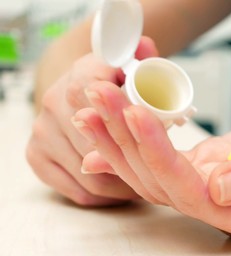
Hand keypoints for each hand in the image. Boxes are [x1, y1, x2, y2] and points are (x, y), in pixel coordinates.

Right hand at [26, 37, 156, 205]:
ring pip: (90, 173)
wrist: (74, 89)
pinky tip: (121, 190)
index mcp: (81, 75)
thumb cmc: (110, 82)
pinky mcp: (37, 155)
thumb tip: (147, 49)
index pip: (99, 99)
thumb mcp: (129, 65)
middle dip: (131, 160)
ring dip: (121, 184)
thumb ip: (144, 57)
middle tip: (157, 171)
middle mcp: (54, 102)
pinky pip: (77, 189)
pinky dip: (103, 196)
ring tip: (145, 183)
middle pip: (97, 145)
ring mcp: (42, 131)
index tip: (150, 135)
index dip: (126, 121)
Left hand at [73, 80, 230, 247]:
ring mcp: (219, 189)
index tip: (137, 114)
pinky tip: (112, 121)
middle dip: (128, 143)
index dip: (162, 157)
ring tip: (93, 104)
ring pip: (160, 172)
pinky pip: (170, 158)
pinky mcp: (215, 166)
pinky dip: (140, 139)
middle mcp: (230, 211)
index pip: (196, 195)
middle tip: (96, 101)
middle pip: (165, 185)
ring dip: (124, 139)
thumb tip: (221, 187)